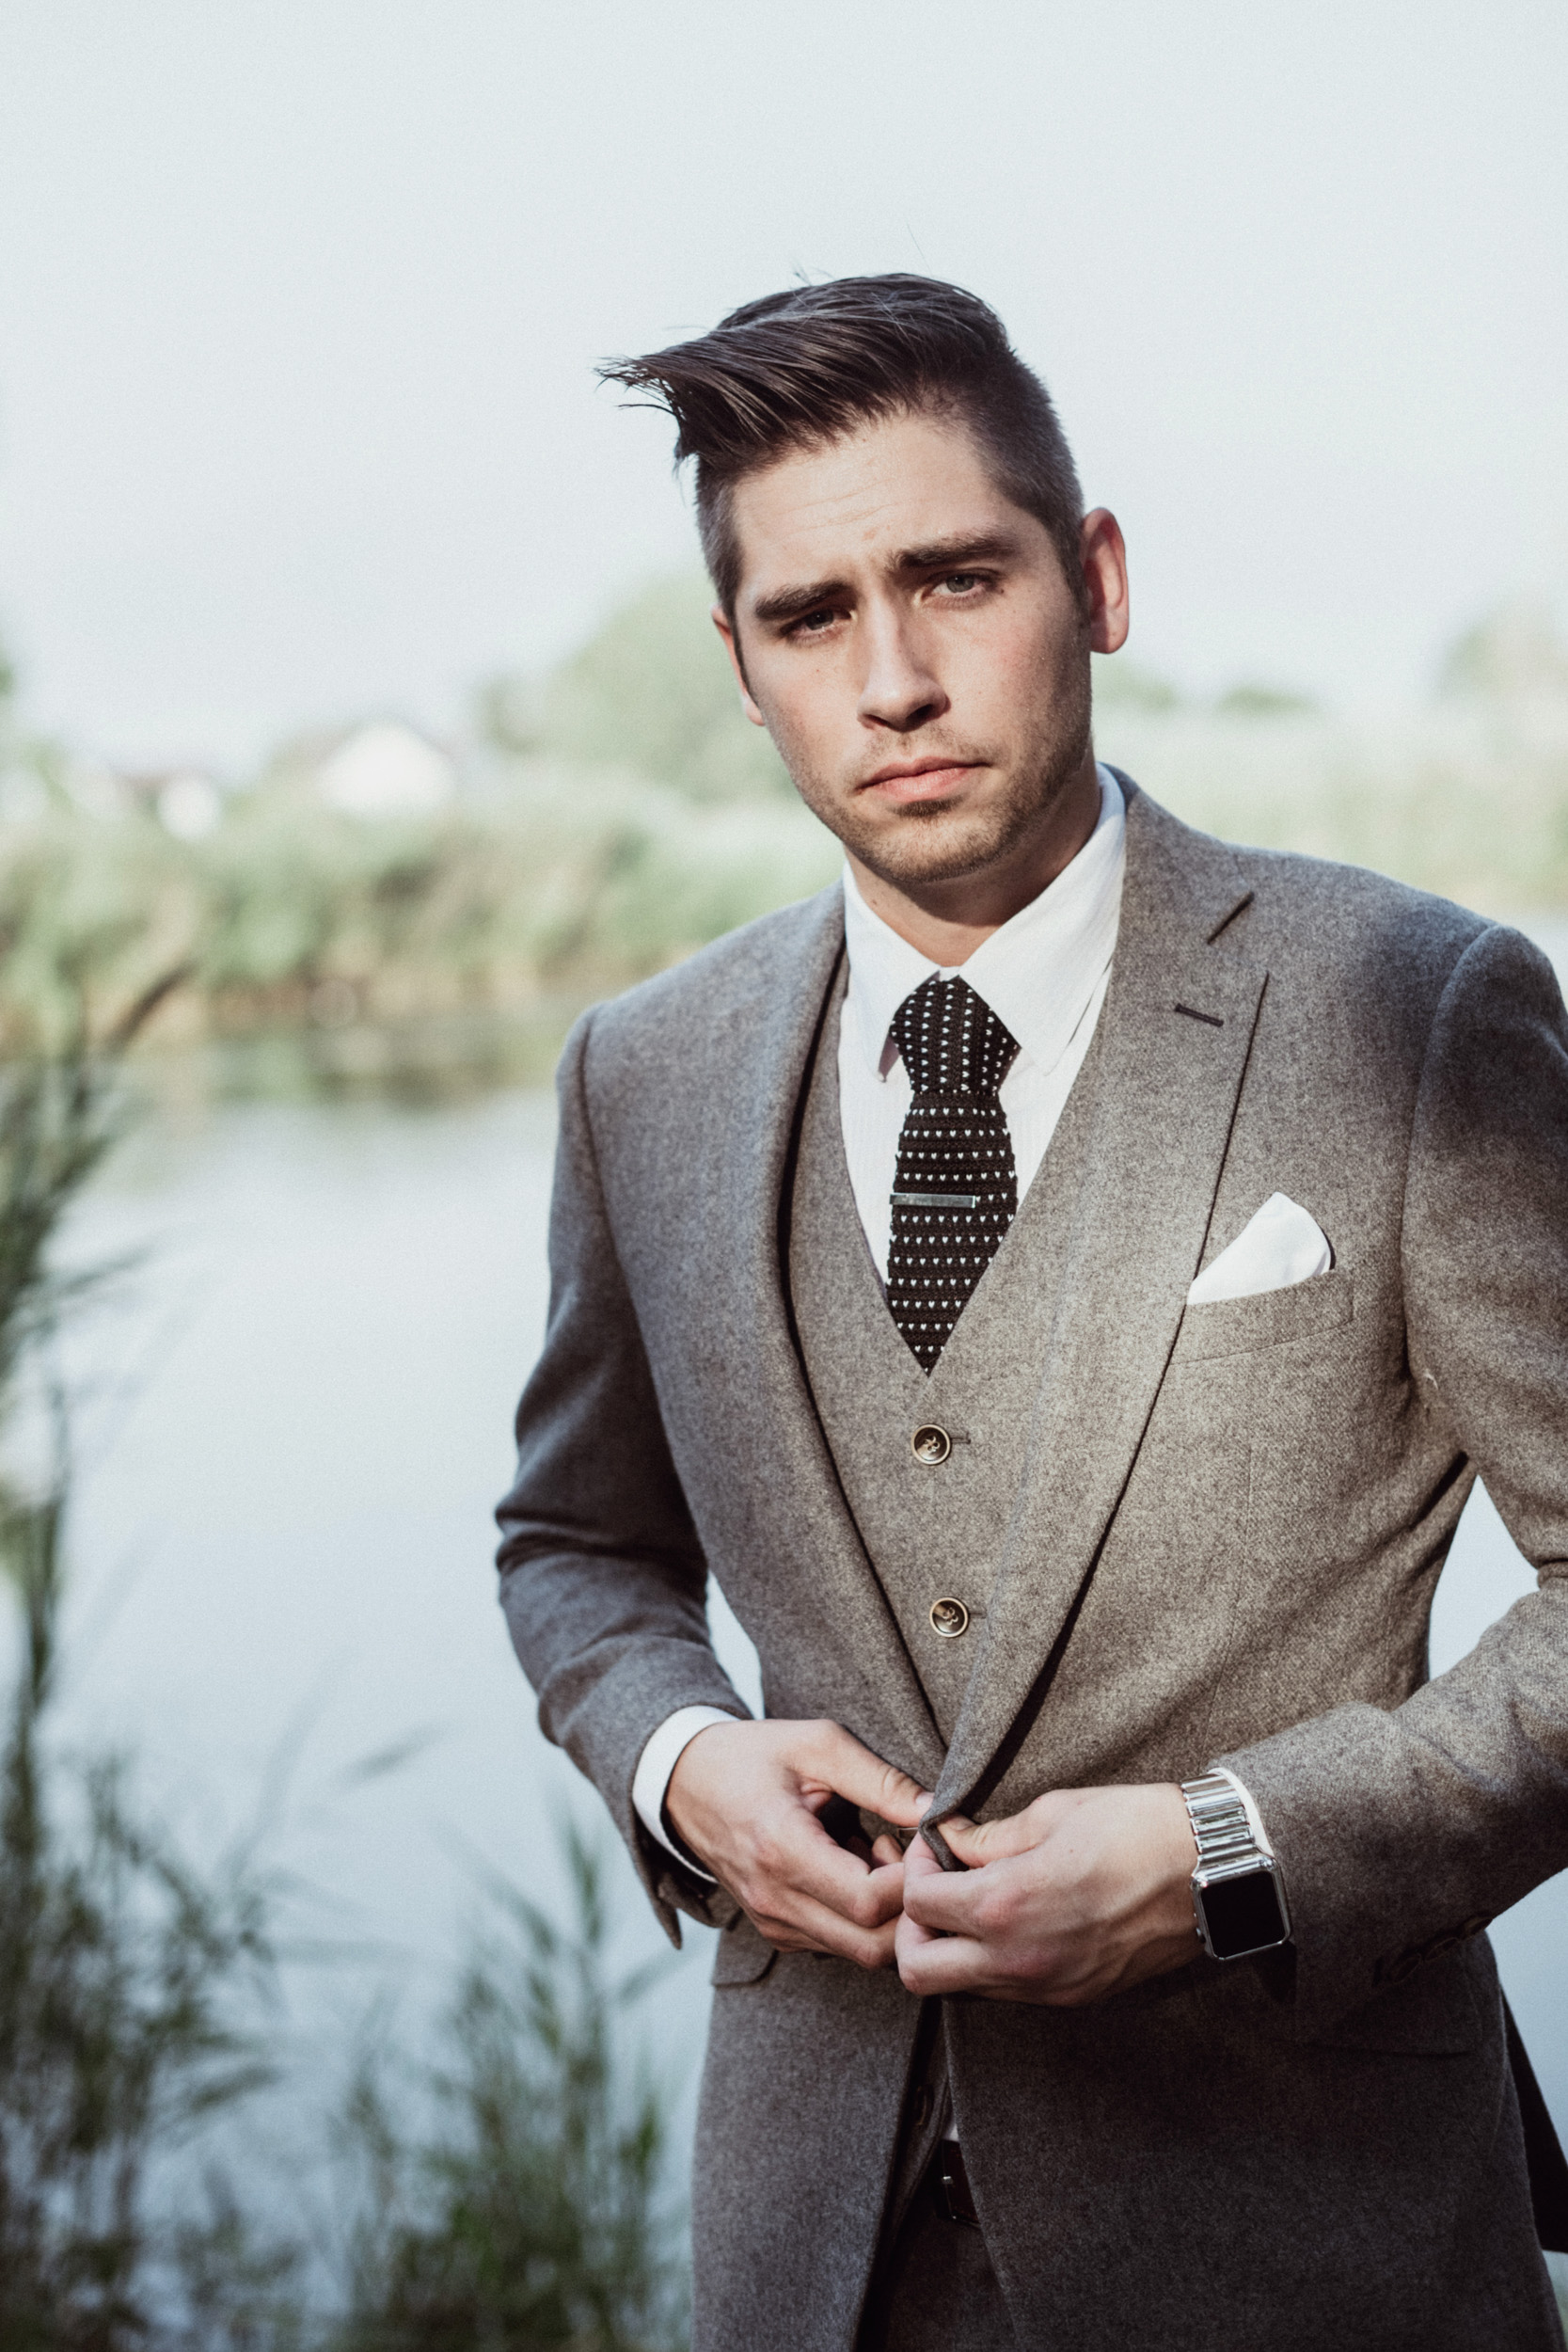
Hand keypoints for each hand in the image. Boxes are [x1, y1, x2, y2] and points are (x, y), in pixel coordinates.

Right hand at [666, 1718, 932, 1970]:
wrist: (686, 1782)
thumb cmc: (753, 1755)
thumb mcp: (818, 1744)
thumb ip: (880, 1779)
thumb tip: (937, 1812)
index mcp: (781, 1848)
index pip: (868, 1903)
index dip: (911, 1880)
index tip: (919, 1839)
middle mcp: (775, 1900)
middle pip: (873, 1945)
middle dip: (910, 1907)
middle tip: (907, 1853)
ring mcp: (774, 1923)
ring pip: (861, 1952)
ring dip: (889, 1914)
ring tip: (877, 1852)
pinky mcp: (778, 1932)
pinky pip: (839, 1944)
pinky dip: (864, 1917)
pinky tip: (855, 1865)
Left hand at [895, 1784, 1197, 2004]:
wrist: (1213, 1874)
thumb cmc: (1137, 1830)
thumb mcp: (1054, 1813)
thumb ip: (990, 1837)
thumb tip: (951, 1842)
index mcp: (1006, 1904)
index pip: (917, 1904)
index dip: (913, 1869)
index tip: (929, 1848)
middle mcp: (1019, 1959)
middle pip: (920, 1971)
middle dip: (910, 1930)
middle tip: (931, 1892)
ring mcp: (1047, 1987)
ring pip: (961, 1990)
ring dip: (949, 1953)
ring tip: (968, 1908)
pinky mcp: (1074, 1998)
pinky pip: (1007, 1994)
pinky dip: (990, 1965)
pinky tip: (1010, 1925)